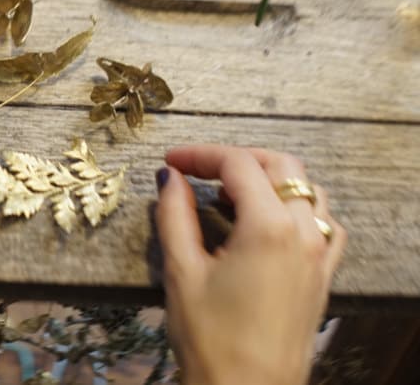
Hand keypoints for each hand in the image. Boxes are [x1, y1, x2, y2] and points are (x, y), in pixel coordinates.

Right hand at [155, 145, 346, 384]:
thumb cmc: (211, 338)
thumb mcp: (181, 271)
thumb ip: (175, 215)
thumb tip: (172, 179)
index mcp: (268, 227)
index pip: (238, 165)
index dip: (200, 155)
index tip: (171, 162)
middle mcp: (303, 233)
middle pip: (281, 166)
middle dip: (237, 159)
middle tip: (198, 169)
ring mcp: (319, 254)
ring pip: (308, 190)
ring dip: (270, 180)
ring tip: (230, 193)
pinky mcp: (322, 276)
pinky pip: (324, 224)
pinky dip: (298, 209)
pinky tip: (270, 222)